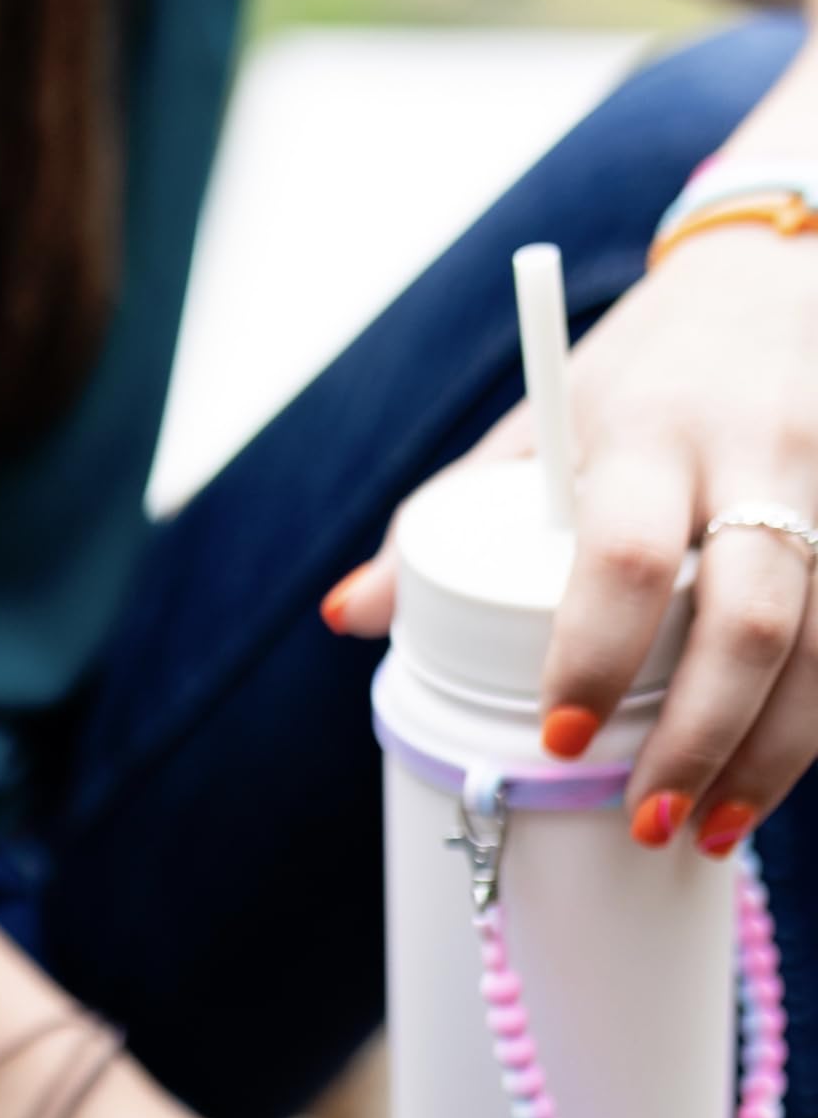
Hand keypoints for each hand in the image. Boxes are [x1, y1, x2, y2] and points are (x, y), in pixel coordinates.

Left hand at [328, 228, 817, 854]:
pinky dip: (812, 725)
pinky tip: (766, 781)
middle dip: (701, 736)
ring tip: (707, 832)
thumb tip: (347, 616)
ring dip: (773, 754)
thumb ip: (442, 520)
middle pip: (752, 618)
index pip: (624, 556)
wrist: (773, 285)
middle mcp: (758, 455)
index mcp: (647, 432)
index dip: (592, 655)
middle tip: (644, 819)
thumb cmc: (631, 377)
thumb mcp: (533, 427)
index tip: (557, 737)